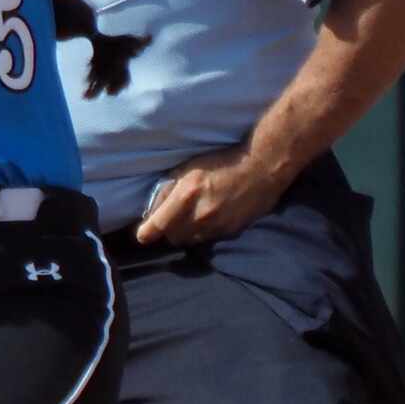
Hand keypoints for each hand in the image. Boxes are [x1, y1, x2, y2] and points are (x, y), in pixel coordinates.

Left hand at [135, 143, 289, 247]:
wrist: (262, 168)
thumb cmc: (221, 162)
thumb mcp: (187, 169)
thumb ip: (167, 190)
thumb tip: (150, 211)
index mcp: (186, 196)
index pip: (157, 227)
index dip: (145, 233)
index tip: (142, 234)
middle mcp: (200, 215)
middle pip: (172, 237)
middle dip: (168, 230)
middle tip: (170, 219)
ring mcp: (217, 227)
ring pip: (190, 241)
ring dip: (186, 233)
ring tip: (191, 218)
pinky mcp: (230, 232)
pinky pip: (208, 239)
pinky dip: (203, 233)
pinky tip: (209, 218)